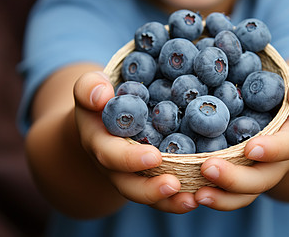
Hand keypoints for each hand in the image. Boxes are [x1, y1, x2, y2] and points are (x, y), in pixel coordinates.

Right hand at [73, 71, 197, 213]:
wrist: (102, 119)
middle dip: (150, 188)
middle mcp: (113, 166)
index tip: (154, 156)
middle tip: (174, 184)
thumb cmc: (100, 97)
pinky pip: (160, 196)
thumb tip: (101, 94)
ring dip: (168, 201)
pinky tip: (198, 197)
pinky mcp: (147, 178)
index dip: (130, 159)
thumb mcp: (91, 87)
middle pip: (127, 185)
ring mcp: (129, 175)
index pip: (110, 155)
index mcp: (98, 142)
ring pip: (146, 196)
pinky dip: (177, 200)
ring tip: (191, 200)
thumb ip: (90, 86)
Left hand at [194, 74, 288, 209]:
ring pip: (244, 194)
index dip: (272, 149)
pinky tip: (191, 195)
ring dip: (221, 196)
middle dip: (235, 178)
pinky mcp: (242, 177)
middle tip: (207, 168)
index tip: (251, 147)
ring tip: (197, 194)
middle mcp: (279, 163)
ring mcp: (260, 173)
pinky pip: (229, 194)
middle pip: (261, 179)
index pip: (288, 147)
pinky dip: (213, 197)